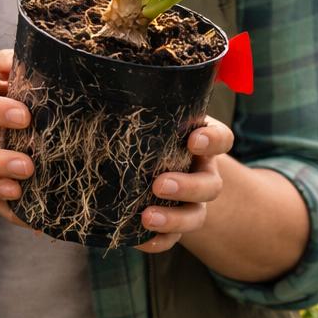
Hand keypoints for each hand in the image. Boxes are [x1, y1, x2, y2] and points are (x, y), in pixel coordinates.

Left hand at [134, 117, 234, 253]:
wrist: (151, 167)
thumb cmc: (147, 132)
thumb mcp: (151, 118)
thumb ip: (138, 107)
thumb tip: (96, 77)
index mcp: (201, 142)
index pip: (221, 139)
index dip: (212, 140)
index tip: (193, 138)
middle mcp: (202, 172)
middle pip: (211, 184)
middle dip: (188, 186)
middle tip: (159, 183)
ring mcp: (190, 202)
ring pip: (197, 215)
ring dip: (175, 217)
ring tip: (146, 216)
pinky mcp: (174, 224)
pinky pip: (173, 239)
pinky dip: (159, 241)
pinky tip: (138, 239)